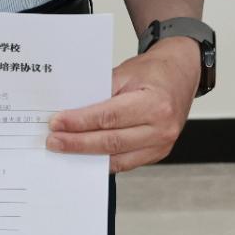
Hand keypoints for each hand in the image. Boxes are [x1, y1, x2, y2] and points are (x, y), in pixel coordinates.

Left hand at [45, 40, 202, 173]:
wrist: (181, 75)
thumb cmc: (154, 71)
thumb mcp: (126, 72)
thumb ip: (101, 92)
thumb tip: (71, 110)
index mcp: (154, 103)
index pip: (109, 117)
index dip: (80, 123)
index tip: (57, 123)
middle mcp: (162, 128)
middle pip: (111, 142)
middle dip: (77, 143)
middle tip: (54, 141)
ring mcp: (162, 144)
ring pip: (117, 158)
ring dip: (88, 156)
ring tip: (65, 150)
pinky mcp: (158, 153)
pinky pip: (126, 162)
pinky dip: (104, 161)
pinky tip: (86, 155)